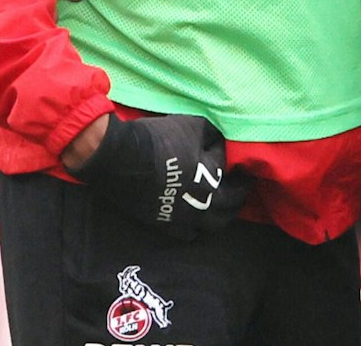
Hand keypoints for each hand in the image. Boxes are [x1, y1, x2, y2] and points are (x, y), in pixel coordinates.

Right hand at [68, 114, 248, 239]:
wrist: (119, 158)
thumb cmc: (158, 139)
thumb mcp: (193, 126)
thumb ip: (214, 136)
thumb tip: (220, 145)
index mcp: (212, 179)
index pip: (232, 175)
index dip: (236, 168)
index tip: (239, 166)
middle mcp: (202, 203)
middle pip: (230, 206)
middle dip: (239, 196)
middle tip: (240, 188)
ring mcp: (183, 217)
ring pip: (213, 224)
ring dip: (222, 215)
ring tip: (223, 206)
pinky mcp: (165, 224)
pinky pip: (189, 234)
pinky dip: (197, 227)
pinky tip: (197, 219)